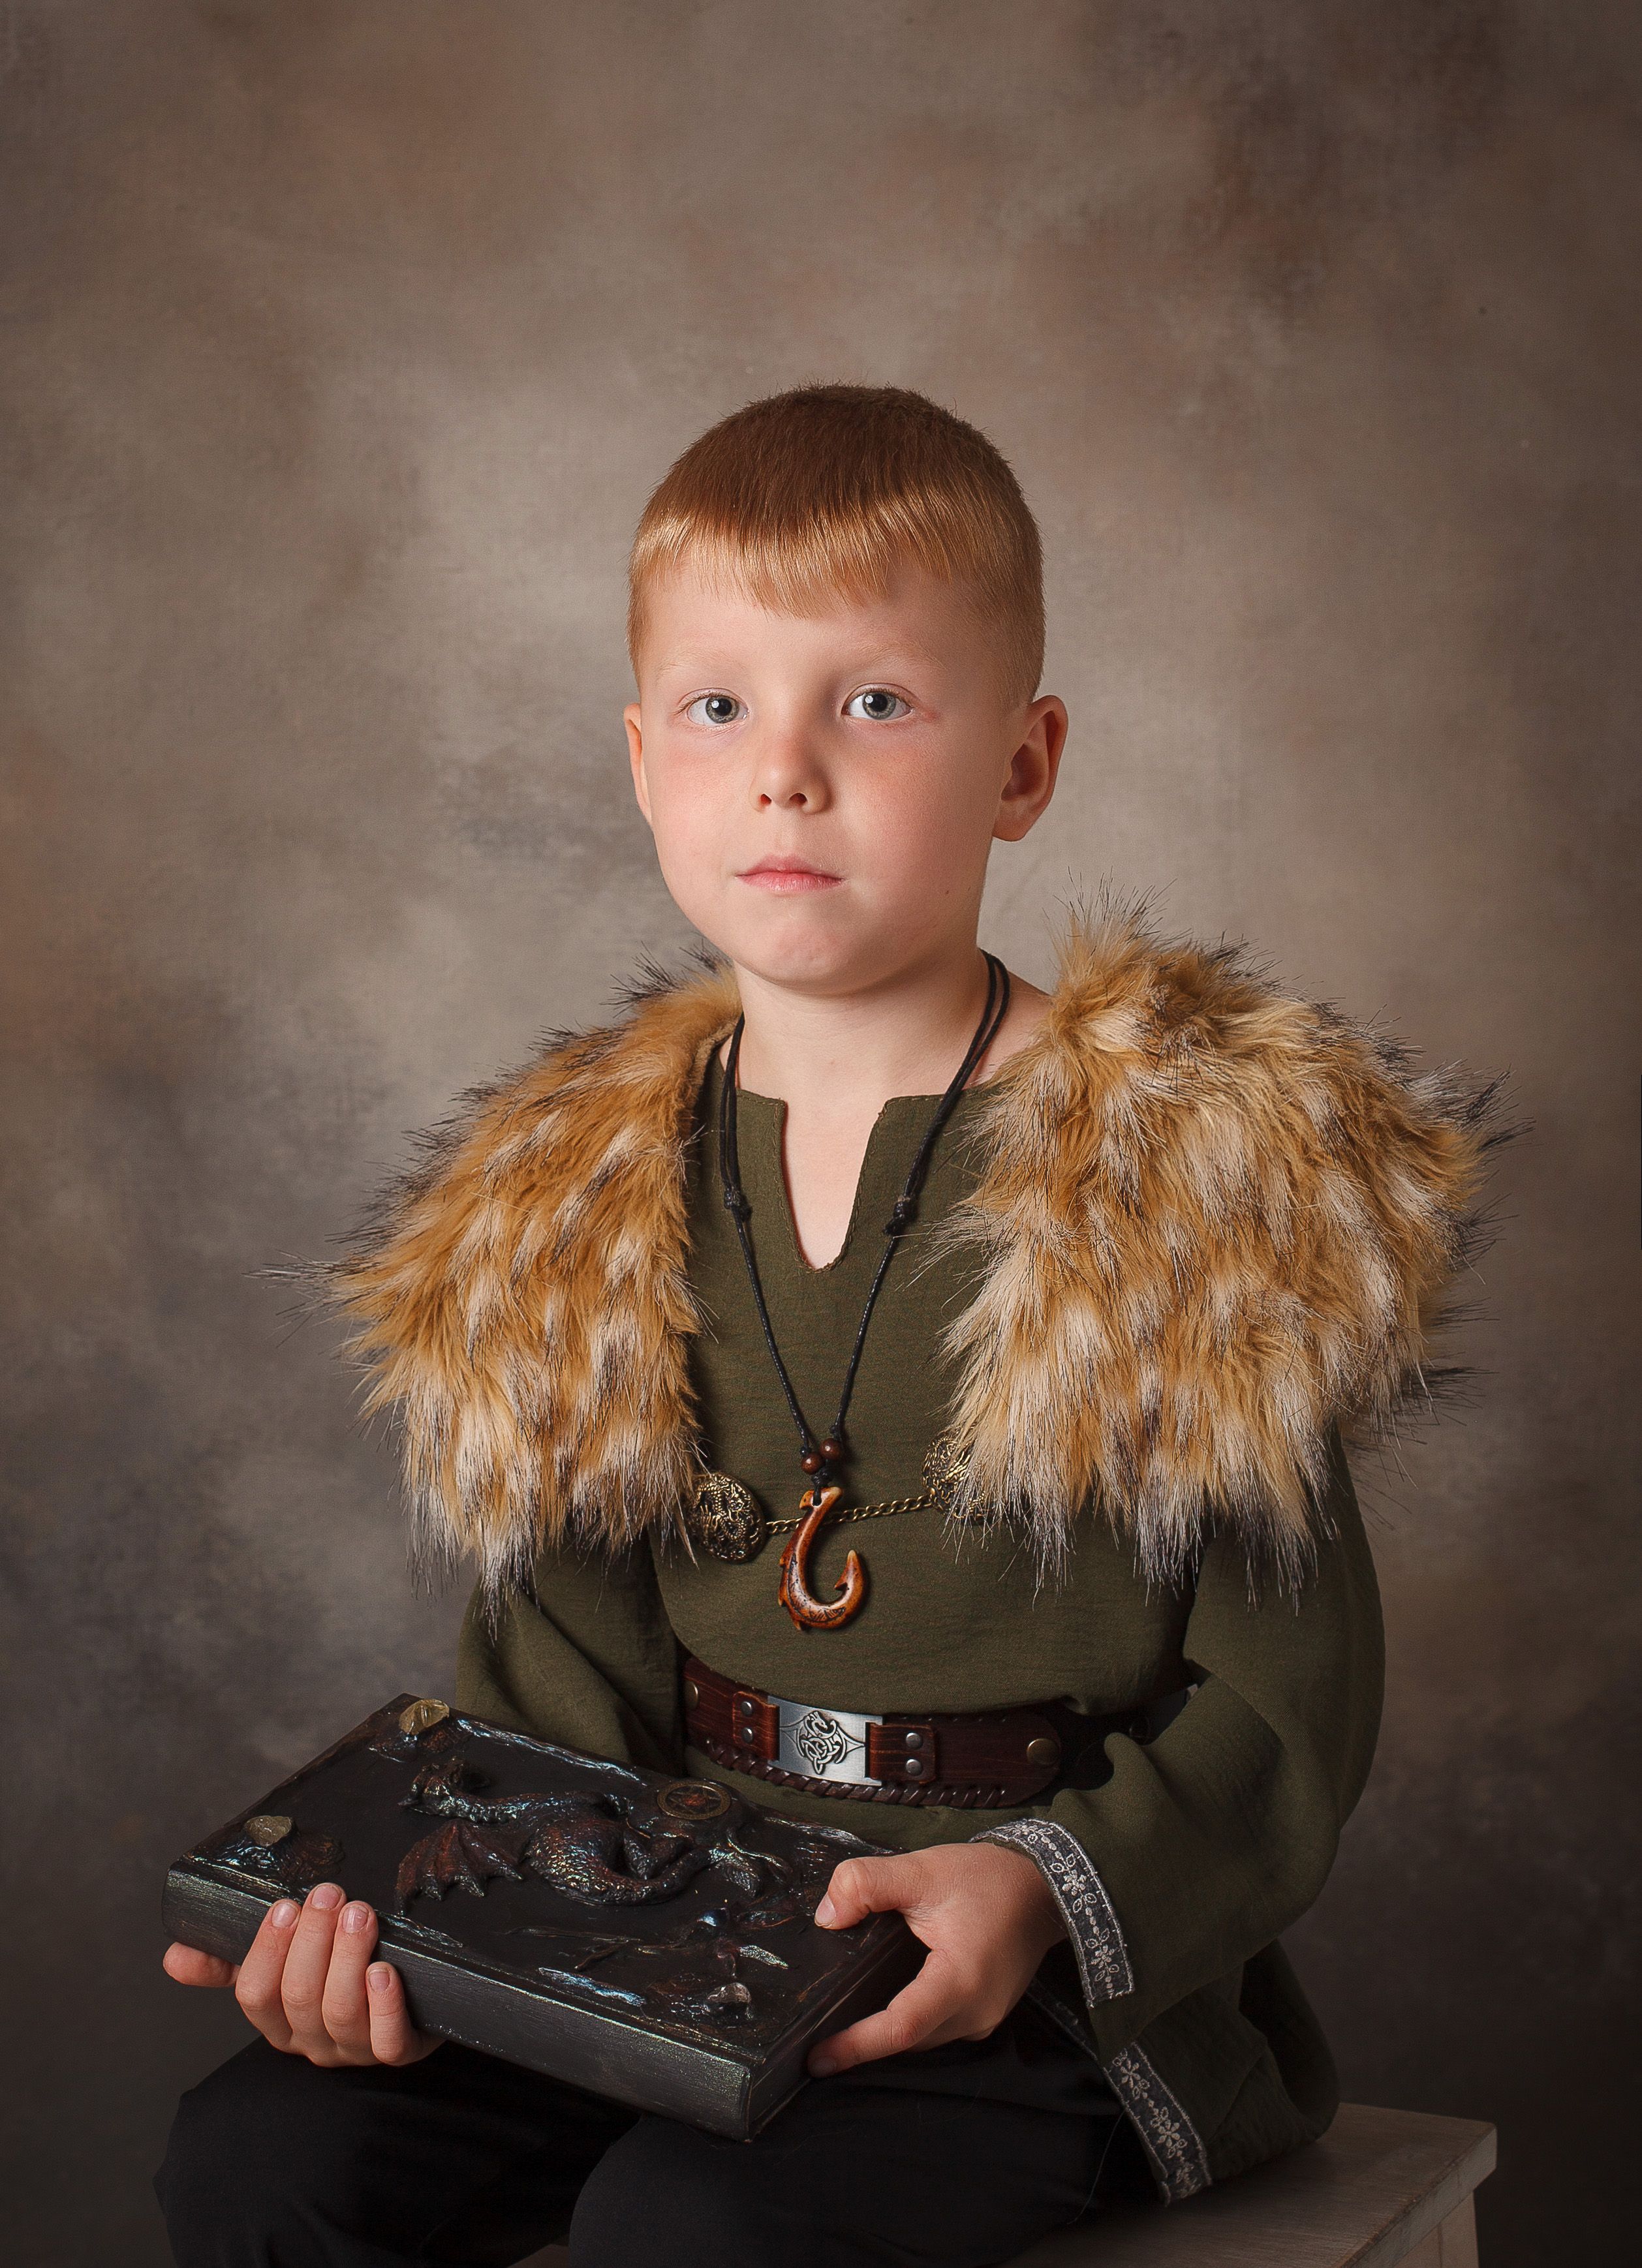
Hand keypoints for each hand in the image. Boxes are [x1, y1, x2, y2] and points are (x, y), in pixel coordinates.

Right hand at [162, 1882, 438, 2066]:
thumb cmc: (332, 1970)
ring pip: (339, 2013)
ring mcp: (354, 2049)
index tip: (284, 1906)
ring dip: (347, 1958)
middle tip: (329, 1894)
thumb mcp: (279, 1960)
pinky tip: (385, 1971)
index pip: (256, 1995)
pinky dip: (385, 2005)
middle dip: (313, 1941)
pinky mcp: (399, 2050)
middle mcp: (311, 2040)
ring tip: (359, 1915)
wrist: (408, 1995)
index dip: (267, 1951)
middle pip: (299, 1998)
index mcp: (278, 2019)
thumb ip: (228, 1959)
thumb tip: (173, 1957)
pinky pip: (388, 2042)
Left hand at [807, 1841, 1064, 2076]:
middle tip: (811, 2043)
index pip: (901, 2025)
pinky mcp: (984, 2013)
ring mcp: (983, 2019)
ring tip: (836, 2030)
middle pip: (908, 2040)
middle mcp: (975, 2012)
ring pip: (922, 2039)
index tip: (817, 2058)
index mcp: (961, 1980)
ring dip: (883, 2036)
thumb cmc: (986, 1878)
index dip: (857, 2045)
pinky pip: (937, 2030)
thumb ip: (867, 1884)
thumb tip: (826, 1916)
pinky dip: (906, 2024)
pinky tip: (879, 2010)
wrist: (1041, 1887)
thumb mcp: (923, 1869)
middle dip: (860, 2045)